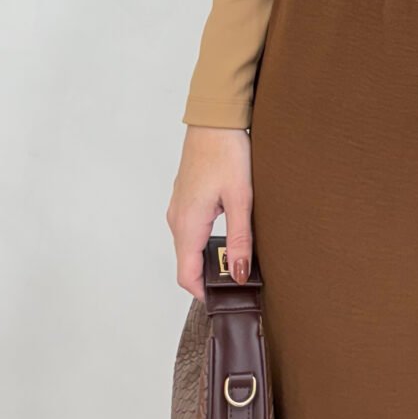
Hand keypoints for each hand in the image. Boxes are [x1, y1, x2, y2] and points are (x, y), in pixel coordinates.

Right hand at [166, 125, 253, 301]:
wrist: (215, 119)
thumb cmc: (226, 152)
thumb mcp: (240, 198)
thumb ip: (239, 238)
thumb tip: (237, 273)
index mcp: (188, 223)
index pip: (187, 275)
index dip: (204, 293)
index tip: (225, 299)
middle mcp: (177, 219)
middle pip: (187, 263)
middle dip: (209, 277)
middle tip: (238, 283)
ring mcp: (179, 208)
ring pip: (189, 246)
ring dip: (208, 258)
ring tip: (236, 261)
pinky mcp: (185, 198)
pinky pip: (191, 230)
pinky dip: (205, 241)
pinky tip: (228, 236)